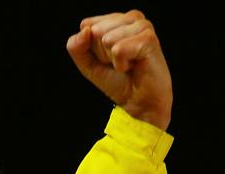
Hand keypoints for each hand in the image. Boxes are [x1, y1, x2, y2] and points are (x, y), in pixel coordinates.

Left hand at [67, 10, 172, 130]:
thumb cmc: (117, 82)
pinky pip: (118, 49)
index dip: (91, 48)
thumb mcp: (87, 63)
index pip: (87, 25)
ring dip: (112, 59)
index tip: (107, 58)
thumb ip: (76, 46)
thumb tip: (85, 30)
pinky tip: (133, 66)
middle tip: (119, 63)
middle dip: (102, 53)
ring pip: (107, 38)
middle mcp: (132, 18)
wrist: (137, 104)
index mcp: (118, 19)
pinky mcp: (148, 39)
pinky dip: (121, 64)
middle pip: (96, 31)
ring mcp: (142, 27)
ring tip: (127, 65)